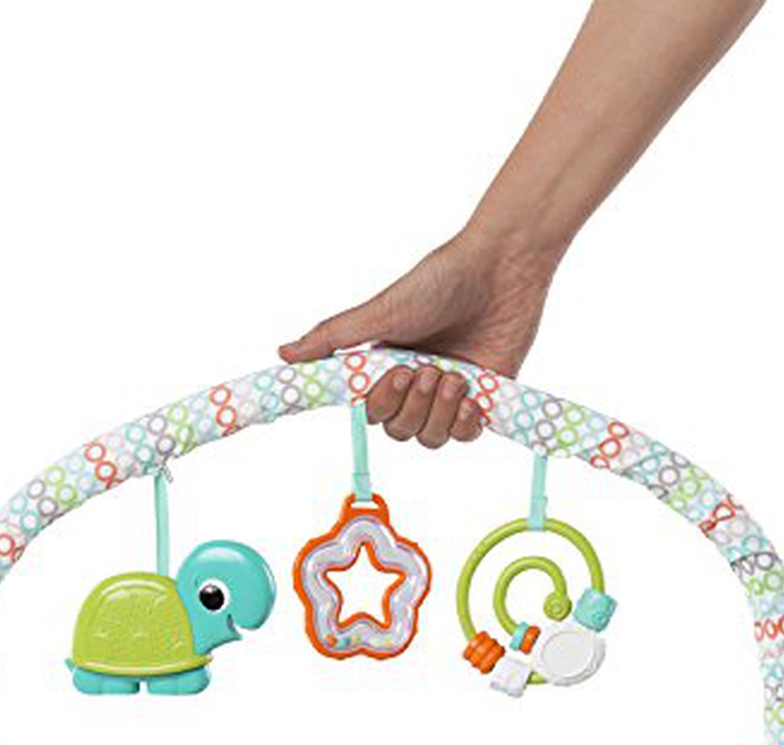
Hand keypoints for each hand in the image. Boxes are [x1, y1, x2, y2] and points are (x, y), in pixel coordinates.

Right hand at [277, 227, 554, 448]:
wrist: (500, 269)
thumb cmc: (439, 282)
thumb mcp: (380, 311)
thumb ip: (333, 338)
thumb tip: (283, 353)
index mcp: (388, 365)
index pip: (372, 410)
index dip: (381, 402)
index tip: (392, 375)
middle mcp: (417, 383)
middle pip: (400, 429)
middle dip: (412, 405)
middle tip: (426, 371)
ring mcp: (450, 394)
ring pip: (431, 437)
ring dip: (439, 413)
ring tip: (454, 377)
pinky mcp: (484, 399)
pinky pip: (466, 435)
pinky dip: (464, 423)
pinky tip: (470, 398)